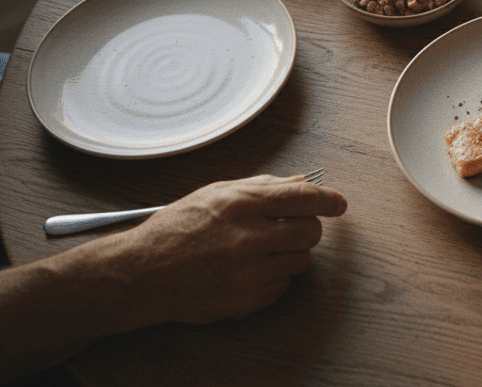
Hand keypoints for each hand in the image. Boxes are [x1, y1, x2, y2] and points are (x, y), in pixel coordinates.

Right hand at [101, 174, 347, 328]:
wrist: (142, 273)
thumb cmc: (176, 229)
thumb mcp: (217, 193)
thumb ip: (263, 186)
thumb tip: (303, 182)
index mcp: (243, 203)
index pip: (306, 198)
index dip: (329, 200)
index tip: (338, 204)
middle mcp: (249, 237)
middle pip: (311, 231)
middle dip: (307, 227)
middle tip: (289, 227)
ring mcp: (249, 272)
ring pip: (300, 260)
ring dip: (290, 253)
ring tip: (261, 249)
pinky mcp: (246, 300)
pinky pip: (282, 286)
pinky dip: (273, 277)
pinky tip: (247, 269)